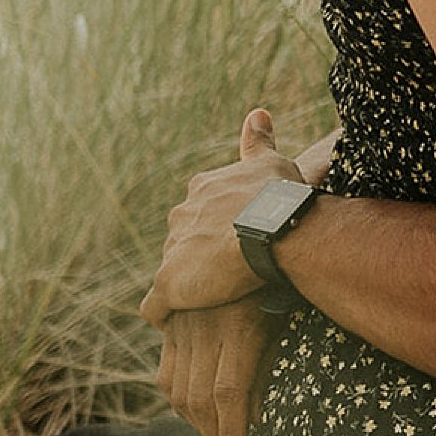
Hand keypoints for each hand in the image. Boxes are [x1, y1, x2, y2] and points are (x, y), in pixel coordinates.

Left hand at [140, 109, 298, 324]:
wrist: (273, 229)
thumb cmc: (279, 197)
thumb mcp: (272, 162)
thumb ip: (259, 142)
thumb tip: (257, 113)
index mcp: (202, 188)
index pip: (201, 211)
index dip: (220, 229)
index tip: (237, 243)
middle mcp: (181, 214)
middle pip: (184, 240)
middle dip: (201, 257)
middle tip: (229, 275)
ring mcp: (173, 250)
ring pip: (174, 271)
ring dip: (189, 285)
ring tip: (212, 304)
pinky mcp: (169, 284)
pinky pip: (156, 306)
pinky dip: (164, 314)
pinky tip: (177, 322)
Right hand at [156, 299, 272, 435]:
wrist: (251, 239)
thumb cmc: (279, 288)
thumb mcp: (280, 327)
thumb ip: (266, 371)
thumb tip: (254, 419)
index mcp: (239, 330)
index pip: (228, 393)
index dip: (230, 432)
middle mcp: (206, 329)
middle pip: (199, 397)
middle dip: (212, 435)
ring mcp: (186, 326)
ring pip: (178, 388)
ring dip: (193, 421)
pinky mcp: (175, 325)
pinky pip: (167, 370)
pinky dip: (177, 398)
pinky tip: (192, 413)